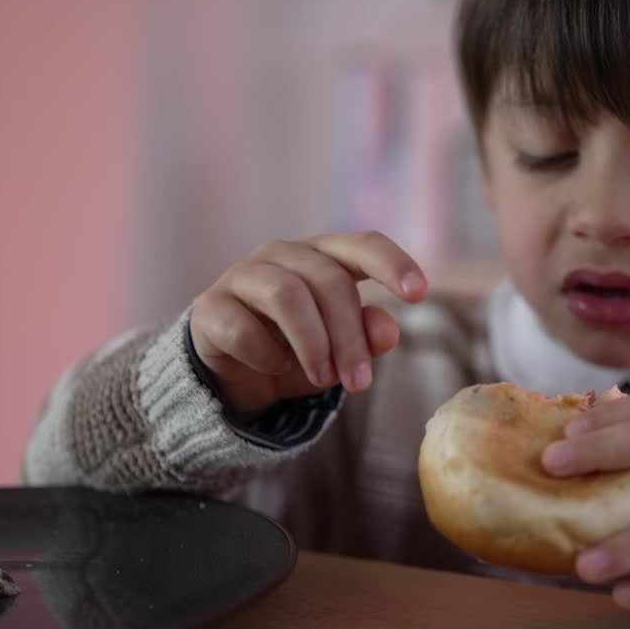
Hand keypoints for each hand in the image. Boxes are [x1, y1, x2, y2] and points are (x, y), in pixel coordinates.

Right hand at [190, 231, 427, 414]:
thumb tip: (389, 329)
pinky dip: (266, 354)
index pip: (362, 244)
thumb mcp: (338, 352)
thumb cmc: (295, 351)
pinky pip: (243, 326)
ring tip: (322, 379)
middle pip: (328, 280)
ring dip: (312, 343)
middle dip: (349, 336)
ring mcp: (242, 276)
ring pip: (286, 295)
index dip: (392, 263)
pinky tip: (273, 368)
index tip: (419, 293)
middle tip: (359, 383)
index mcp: (323, 256)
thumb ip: (365, 337)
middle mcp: (282, 255)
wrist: (231, 376)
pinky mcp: (209, 307)